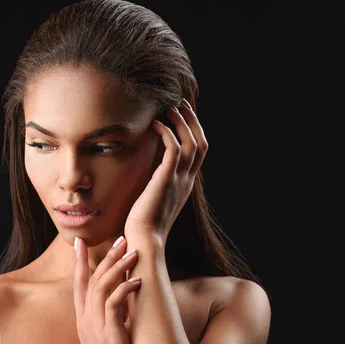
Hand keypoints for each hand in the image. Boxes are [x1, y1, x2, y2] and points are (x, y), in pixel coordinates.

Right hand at [73, 236, 140, 343]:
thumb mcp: (108, 333)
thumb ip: (111, 314)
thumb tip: (123, 295)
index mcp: (83, 318)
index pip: (78, 283)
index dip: (78, 261)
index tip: (78, 241)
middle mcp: (85, 319)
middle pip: (91, 279)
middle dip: (105, 256)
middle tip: (121, 239)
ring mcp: (95, 326)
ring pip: (101, 287)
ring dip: (117, 267)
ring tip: (133, 253)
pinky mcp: (108, 334)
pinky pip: (113, 304)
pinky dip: (124, 289)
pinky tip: (138, 281)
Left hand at [123, 99, 208, 252]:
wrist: (145, 239)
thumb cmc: (143, 222)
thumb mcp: (154, 197)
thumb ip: (156, 181)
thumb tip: (148, 169)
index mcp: (185, 183)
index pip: (199, 151)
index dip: (194, 130)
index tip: (183, 114)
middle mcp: (186, 180)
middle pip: (200, 143)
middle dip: (192, 121)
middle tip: (180, 104)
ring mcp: (179, 180)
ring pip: (191, 143)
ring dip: (181, 122)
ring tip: (169, 108)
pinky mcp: (166, 180)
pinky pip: (174, 150)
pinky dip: (167, 133)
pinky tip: (155, 125)